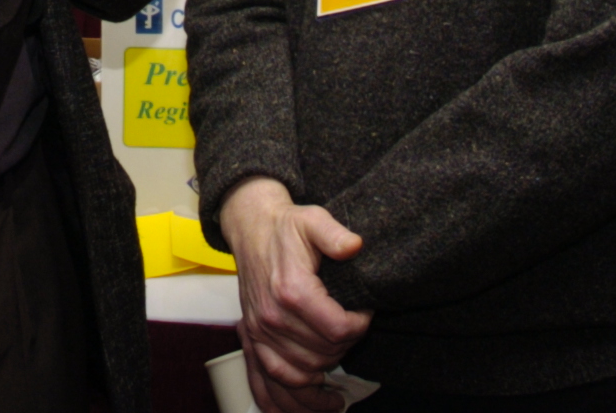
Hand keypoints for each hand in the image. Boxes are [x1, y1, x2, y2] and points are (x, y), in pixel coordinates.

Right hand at [220, 177, 371, 411]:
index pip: (337, 329)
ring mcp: (259, 331)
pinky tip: (311, 394)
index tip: (364, 314)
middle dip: (345, 346)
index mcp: (292, 290)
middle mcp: (272, 316)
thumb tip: (354, 246)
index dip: (359, 326)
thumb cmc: (285, 227)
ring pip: (299, 373)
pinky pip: (269, 379)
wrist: (251, 228)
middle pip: (322, 353)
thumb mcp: (313, 220)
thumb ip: (335, 234)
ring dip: (323, 375)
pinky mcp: (251, 337)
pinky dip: (290, 395)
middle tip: (353, 331)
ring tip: (339, 375)